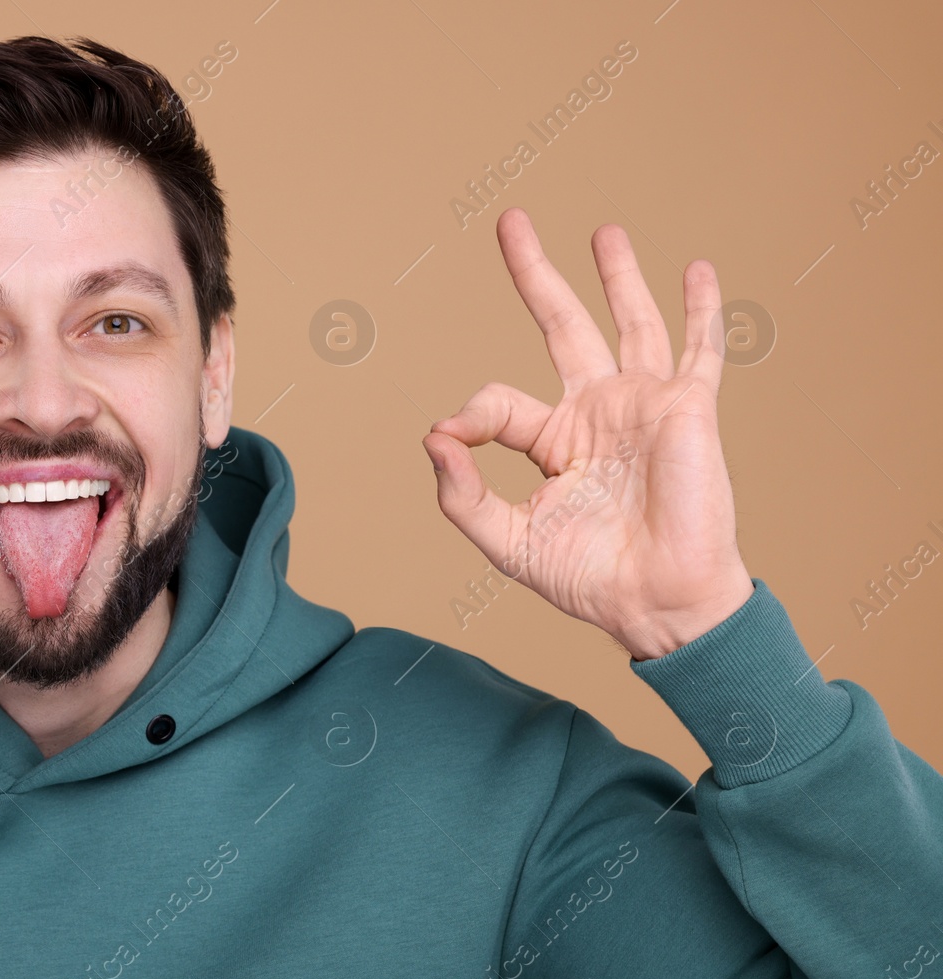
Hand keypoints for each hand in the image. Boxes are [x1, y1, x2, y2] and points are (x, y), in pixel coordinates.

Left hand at [423, 207, 753, 660]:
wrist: (655, 601)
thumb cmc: (587, 578)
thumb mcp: (505, 540)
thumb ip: (462, 494)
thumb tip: (433, 436)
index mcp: (553, 440)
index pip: (498, 402)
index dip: (467, 415)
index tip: (450, 438)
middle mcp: (597, 413)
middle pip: (561, 325)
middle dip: (536, 275)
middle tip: (511, 220)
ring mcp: (643, 406)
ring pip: (629, 323)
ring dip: (617, 276)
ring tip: (603, 232)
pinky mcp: (686, 408)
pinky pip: (698, 349)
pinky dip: (701, 309)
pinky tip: (696, 270)